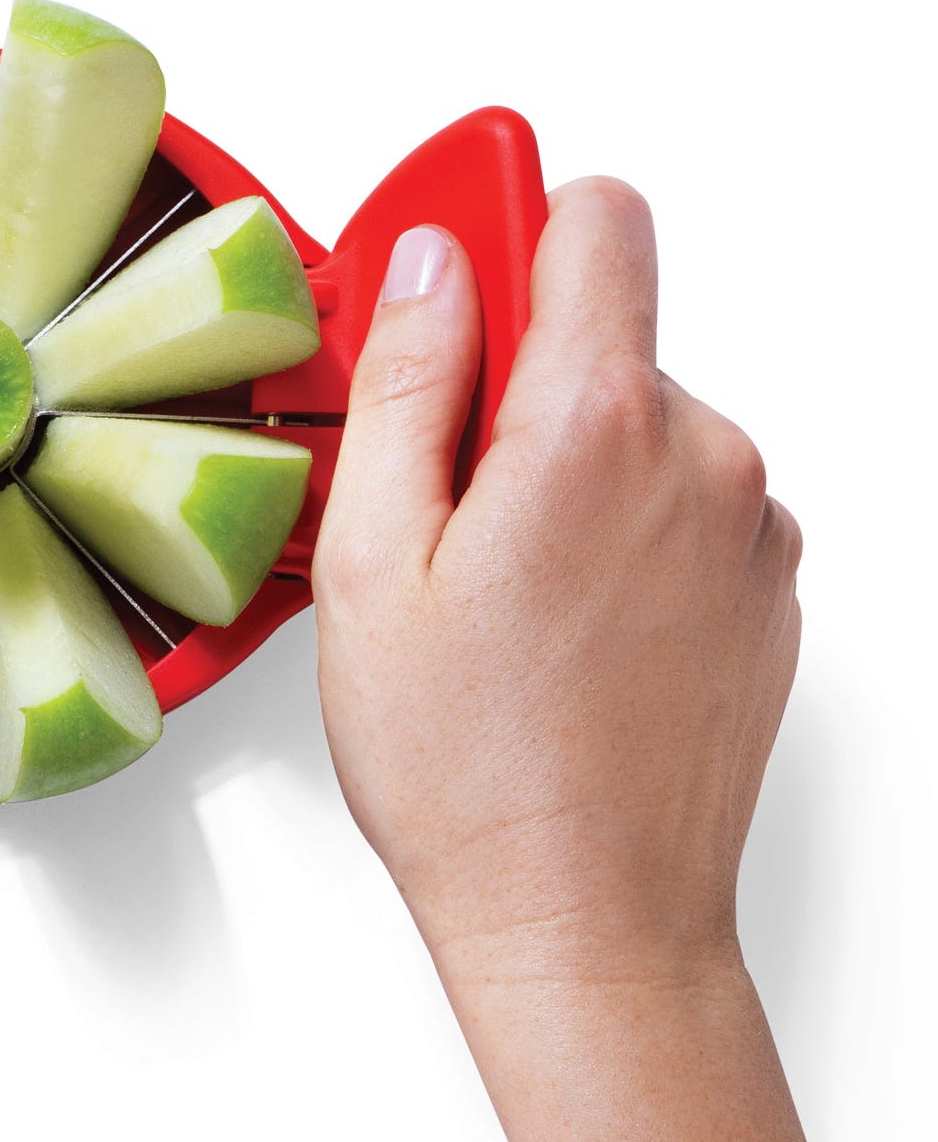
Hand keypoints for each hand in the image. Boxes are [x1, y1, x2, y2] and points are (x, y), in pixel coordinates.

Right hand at [313, 179, 800, 987]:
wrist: (587, 922)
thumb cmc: (470, 773)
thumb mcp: (374, 564)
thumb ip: (405, 384)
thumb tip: (427, 268)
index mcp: (596, 430)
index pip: (592, 219)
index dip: (505, 228)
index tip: (449, 286)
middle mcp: (704, 458)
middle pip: (604, 338)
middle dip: (511, 392)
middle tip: (435, 509)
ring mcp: (750, 529)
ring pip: (639, 430)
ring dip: (563, 475)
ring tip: (494, 599)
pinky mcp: (767, 592)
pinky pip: (681, 507)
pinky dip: (617, 536)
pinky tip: (555, 636)